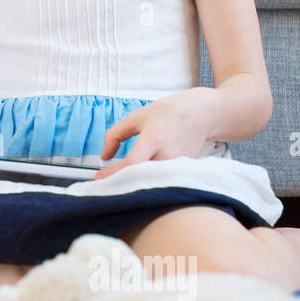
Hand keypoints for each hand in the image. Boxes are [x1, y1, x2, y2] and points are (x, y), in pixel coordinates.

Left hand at [93, 91, 212, 179]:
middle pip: (140, 178)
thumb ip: (115, 135)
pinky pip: (160, 182)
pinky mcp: (183, 172)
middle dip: (120, 184)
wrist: (201, 114)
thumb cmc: (167, 113)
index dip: (114, 173)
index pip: (132, 163)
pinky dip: (146, 184)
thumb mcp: (136, 117)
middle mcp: (168, 156)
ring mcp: (177, 166)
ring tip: (116, 186)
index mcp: (154, 139)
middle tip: (104, 187)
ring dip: (132, 186)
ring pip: (150, 183)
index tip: (98, 178)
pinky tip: (135, 184)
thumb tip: (104, 156)